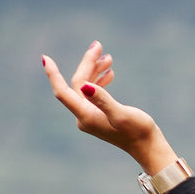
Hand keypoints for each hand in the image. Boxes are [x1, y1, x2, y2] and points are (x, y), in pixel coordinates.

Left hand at [42, 41, 177, 175]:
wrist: (148, 147)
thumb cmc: (138, 132)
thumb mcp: (121, 114)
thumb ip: (103, 99)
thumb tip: (86, 86)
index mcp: (86, 116)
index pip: (63, 92)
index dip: (53, 75)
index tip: (46, 58)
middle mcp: (85, 116)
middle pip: (79, 84)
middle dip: (88, 64)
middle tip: (98, 46)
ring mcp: (91, 116)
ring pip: (86, 87)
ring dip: (95, 70)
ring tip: (108, 57)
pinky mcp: (99, 115)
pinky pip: (93, 94)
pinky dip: (99, 81)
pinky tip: (109, 72)